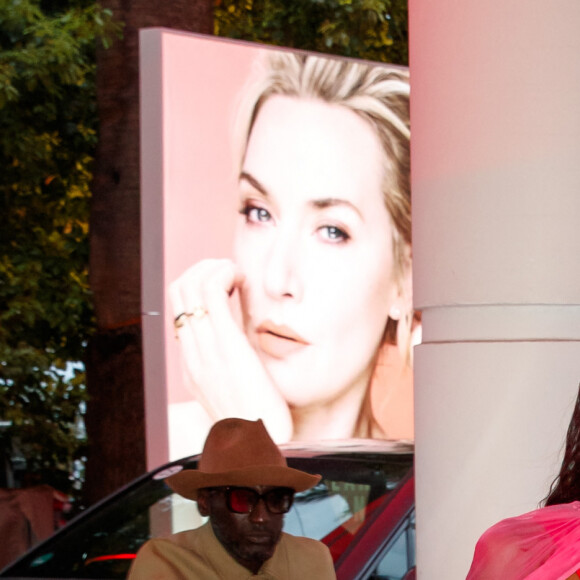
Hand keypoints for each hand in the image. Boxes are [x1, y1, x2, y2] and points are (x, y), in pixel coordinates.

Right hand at [169, 259, 292, 442]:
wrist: (257, 452)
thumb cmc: (255, 421)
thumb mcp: (236, 390)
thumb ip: (232, 364)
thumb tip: (243, 343)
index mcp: (192, 362)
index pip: (177, 306)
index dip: (196, 282)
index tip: (223, 282)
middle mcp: (191, 353)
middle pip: (177, 289)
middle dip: (202, 267)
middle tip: (229, 272)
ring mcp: (205, 350)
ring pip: (190, 285)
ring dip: (214, 267)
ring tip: (236, 275)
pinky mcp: (226, 347)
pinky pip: (212, 294)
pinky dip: (224, 274)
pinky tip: (242, 281)